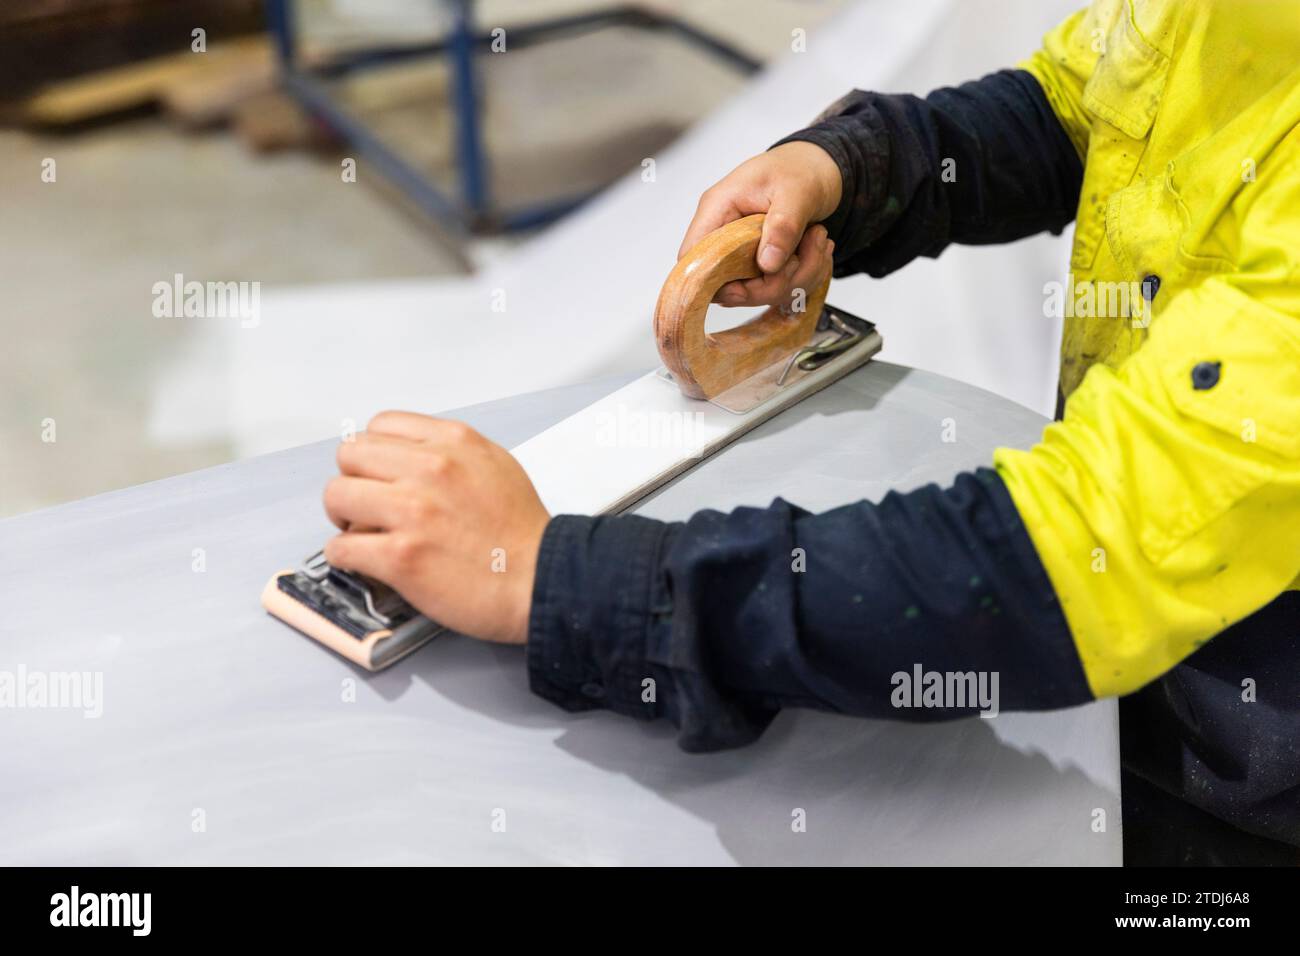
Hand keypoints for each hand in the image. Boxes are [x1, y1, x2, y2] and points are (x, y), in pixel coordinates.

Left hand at [321, 412, 550, 644]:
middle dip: (353, 481)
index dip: (373, 454)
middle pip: (350, 455)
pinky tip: (367, 563)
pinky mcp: (401, 557)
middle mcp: (430, 468)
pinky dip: (347, 557)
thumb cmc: (522, 532)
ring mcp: (412, 512)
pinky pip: (342, 547)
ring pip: (337, 495)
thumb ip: (450, 452)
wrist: (542, 580)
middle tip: (366, 506)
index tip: (378, 475)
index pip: (379, 426)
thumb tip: (406, 458)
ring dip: (343, 518)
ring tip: (364, 534)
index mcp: (452, 442)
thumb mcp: (495, 463)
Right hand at [679, 140, 841, 309]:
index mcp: (719, 209)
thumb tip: (767, 264)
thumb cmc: (800, 169)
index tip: (747, 285)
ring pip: (760, 291)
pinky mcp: (762, 265)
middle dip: (774, 282)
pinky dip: (805, 277)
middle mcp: (726, 234)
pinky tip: (816, 249)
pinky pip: (778, 288)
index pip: (692, 257)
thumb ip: (783, 226)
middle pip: (728, 286)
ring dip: (798, 277)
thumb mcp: (798, 190)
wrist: (819, 168)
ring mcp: (743, 253)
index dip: (710, 281)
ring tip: (817, 241)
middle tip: (805, 253)